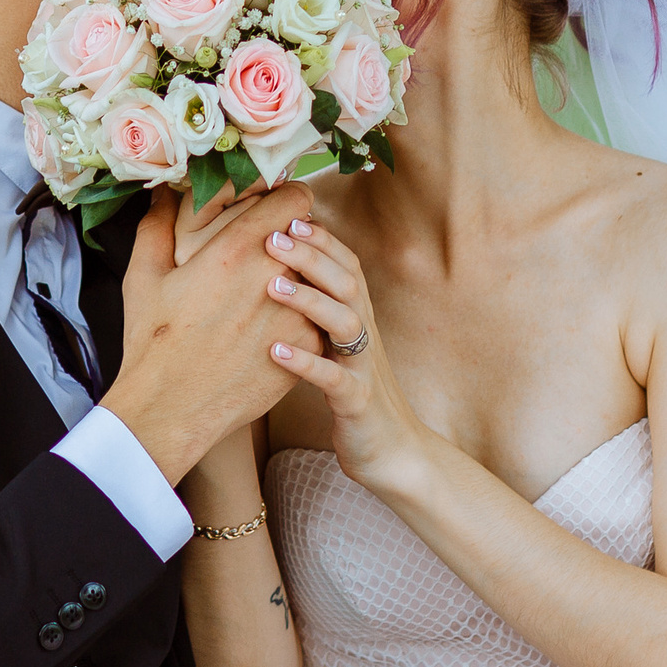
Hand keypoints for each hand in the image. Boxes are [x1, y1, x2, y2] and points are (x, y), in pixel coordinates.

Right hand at [101, 186, 323, 480]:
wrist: (173, 409)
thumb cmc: (154, 342)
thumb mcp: (144, 277)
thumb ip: (157, 223)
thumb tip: (164, 189)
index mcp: (235, 249)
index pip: (296, 199)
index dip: (289, 201)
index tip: (277, 212)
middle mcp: (275, 275)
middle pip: (310, 238)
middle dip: (294, 242)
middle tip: (274, 255)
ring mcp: (297, 312)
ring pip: (319, 279)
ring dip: (303, 281)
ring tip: (275, 296)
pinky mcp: (309, 346)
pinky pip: (318, 317)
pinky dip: (303, 319)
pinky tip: (274, 330)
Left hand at [258, 218, 434, 495]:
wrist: (395, 452)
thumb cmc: (355, 394)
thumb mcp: (338, 347)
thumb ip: (319, 312)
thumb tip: (281, 273)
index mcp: (360, 317)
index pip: (347, 264)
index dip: (321, 238)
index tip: (286, 214)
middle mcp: (365, 335)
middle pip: (347, 282)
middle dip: (311, 256)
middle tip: (271, 236)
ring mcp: (364, 367)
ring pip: (344, 323)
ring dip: (309, 300)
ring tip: (271, 286)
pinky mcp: (358, 402)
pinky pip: (334, 379)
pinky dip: (305, 363)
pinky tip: (274, 351)